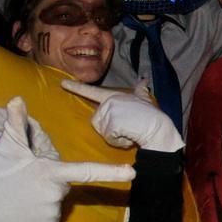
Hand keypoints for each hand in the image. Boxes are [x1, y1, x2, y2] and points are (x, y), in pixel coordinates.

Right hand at [0, 97, 134, 221]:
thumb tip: (18, 98)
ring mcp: (52, 215)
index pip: (86, 171)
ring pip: (57, 202)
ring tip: (21, 196)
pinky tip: (23, 212)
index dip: (111, 172)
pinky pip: (51, 220)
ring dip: (44, 198)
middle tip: (25, 180)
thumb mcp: (4, 148)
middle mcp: (55, 196)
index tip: (133, 173)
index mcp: (50, 173)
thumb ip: (16, 123)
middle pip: (64, 183)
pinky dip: (40, 216)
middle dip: (51, 180)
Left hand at [62, 80, 184, 152]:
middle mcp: (109, 101)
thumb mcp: (145, 99)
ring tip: (130, 132)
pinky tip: (130, 137)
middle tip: (128, 128)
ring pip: (102, 131)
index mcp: (114, 96)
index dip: (76, 87)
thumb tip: (144, 79)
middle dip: (111, 129)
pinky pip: (109, 138)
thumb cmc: (153, 117)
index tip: (62, 82)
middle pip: (97, 121)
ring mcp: (110, 111)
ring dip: (115, 137)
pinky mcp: (111, 123)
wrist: (159, 129)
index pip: (92, 91)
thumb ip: (141, 90)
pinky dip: (119, 142)